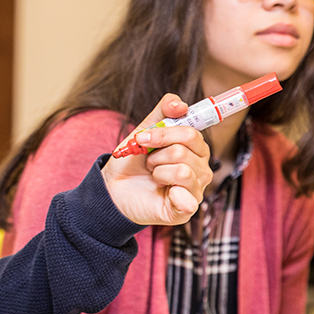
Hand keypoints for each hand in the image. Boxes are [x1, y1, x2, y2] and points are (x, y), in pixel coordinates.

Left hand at [101, 94, 211, 225]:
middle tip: (147, 163)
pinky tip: (163, 193)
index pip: (191, 133)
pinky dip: (170, 193)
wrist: (113, 188)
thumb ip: (164, 111)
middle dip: (155, 155)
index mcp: (194, 148)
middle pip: (182, 151)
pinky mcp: (186, 209)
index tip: (142, 138)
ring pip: (182, 171)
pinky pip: (187, 198)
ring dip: (157, 172)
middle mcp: (200, 168)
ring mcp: (195, 189)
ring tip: (152, 176)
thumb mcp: (145, 130)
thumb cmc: (133, 161)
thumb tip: (182, 105)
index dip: (164, 134)